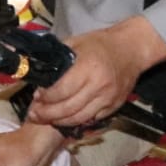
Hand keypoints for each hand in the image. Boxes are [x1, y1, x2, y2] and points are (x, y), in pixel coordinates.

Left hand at [27, 17, 165, 129]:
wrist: (131, 49)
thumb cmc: (102, 43)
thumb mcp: (76, 43)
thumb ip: (59, 58)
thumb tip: (40, 71)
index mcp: (87, 67)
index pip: (61, 91)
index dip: (45, 98)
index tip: (36, 96)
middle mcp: (98, 86)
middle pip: (68, 109)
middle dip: (47, 114)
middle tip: (34, 114)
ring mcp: (108, 98)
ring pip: (79, 118)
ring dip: (60, 121)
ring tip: (47, 118)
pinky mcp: (114, 106)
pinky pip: (92, 120)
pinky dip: (77, 121)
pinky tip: (66, 118)